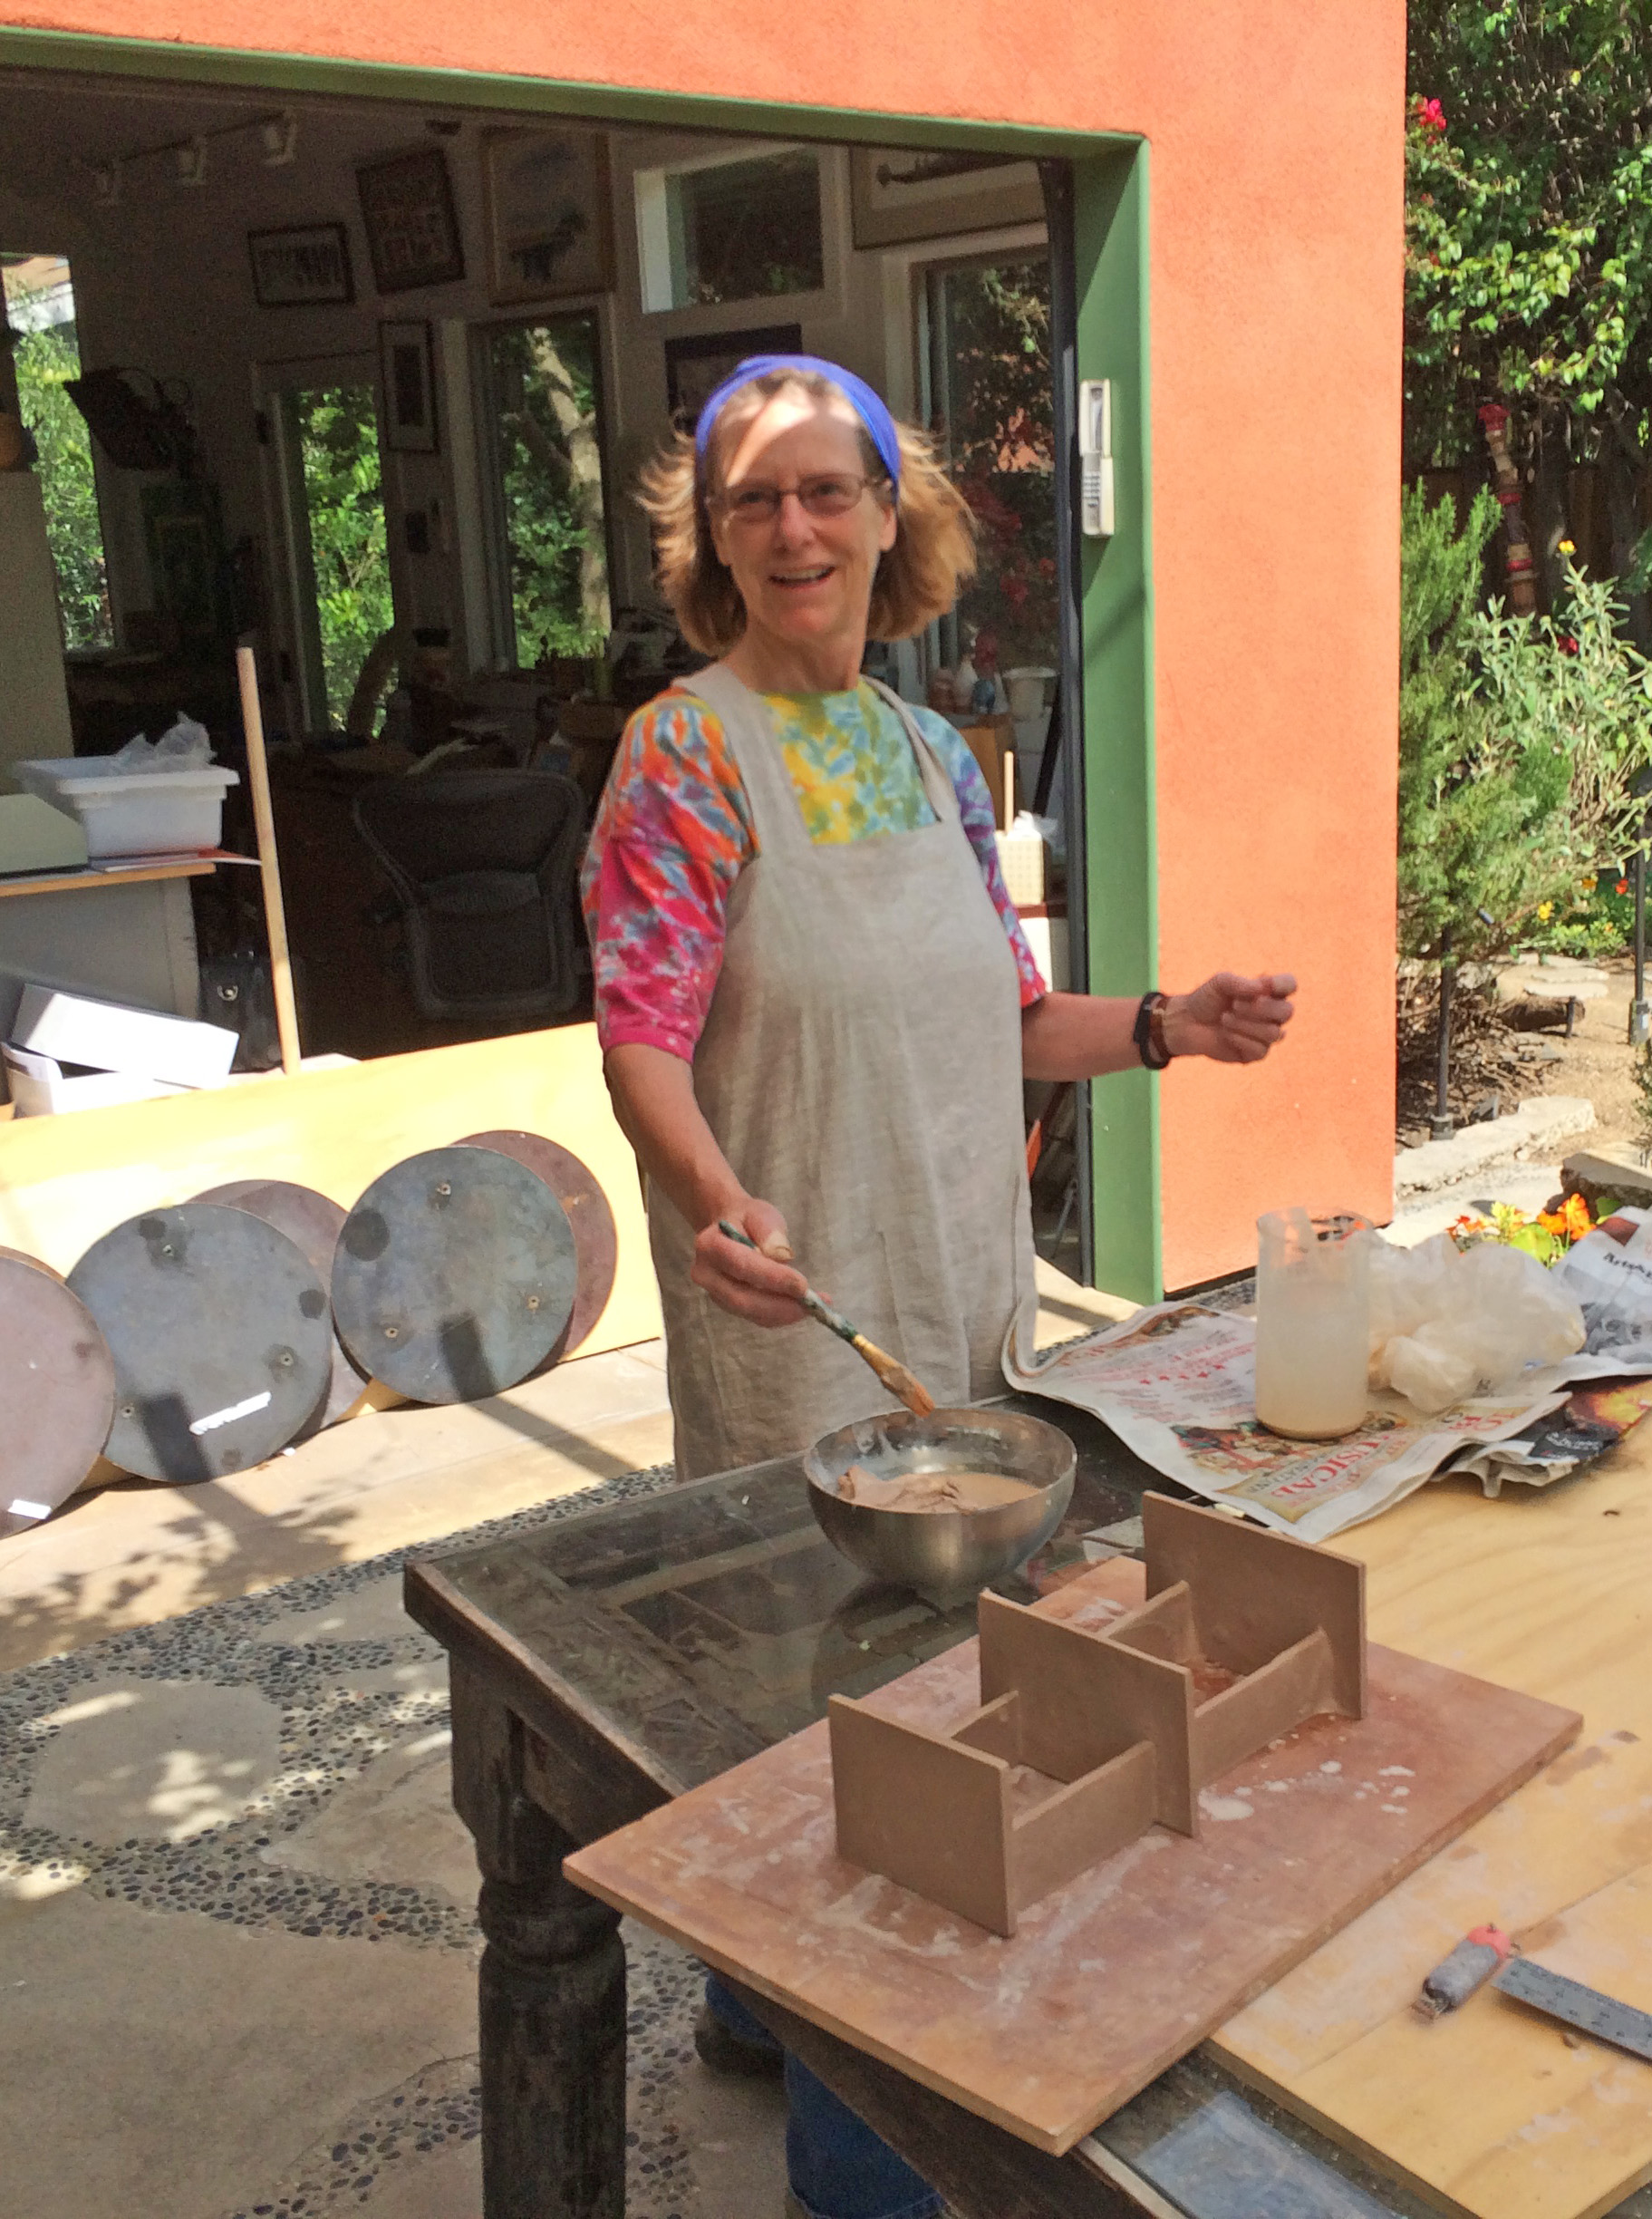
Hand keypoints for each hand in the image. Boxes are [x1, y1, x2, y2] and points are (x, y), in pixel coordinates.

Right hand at [690, 1197, 808, 1325]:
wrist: (729, 1227)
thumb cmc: (746, 1219)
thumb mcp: (761, 1214)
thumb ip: (769, 1232)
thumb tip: (780, 1256)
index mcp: (710, 1245)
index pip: (742, 1266)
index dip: (773, 1279)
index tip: (802, 1286)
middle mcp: (706, 1274)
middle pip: (742, 1298)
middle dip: (780, 1305)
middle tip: (812, 1304)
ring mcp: (714, 1293)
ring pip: (750, 1312)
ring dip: (783, 1313)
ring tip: (814, 1306)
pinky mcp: (728, 1306)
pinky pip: (755, 1316)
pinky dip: (780, 1316)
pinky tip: (800, 1308)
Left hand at [1163, 972, 1296, 1063]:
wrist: (1187, 1022)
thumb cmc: (1206, 999)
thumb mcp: (1220, 983)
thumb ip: (1240, 982)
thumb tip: (1261, 989)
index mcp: (1267, 992)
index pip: (1290, 985)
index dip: (1284, 985)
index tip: (1266, 984)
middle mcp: (1271, 1014)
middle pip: (1287, 1012)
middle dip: (1260, 1009)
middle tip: (1234, 1004)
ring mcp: (1265, 1035)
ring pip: (1274, 1033)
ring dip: (1246, 1024)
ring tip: (1225, 1018)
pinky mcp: (1255, 1053)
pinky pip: (1261, 1050)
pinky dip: (1240, 1039)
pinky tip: (1226, 1034)